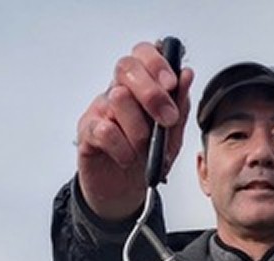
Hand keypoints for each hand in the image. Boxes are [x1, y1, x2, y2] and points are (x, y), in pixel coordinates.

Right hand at [76, 41, 193, 221]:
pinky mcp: (86, 132)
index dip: (157, 63)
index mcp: (140, 86)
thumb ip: (179, 106)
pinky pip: (105, 129)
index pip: (143, 53)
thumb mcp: (172, 136)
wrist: (124, 193)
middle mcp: (118, 91)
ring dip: (138, 128)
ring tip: (143, 149)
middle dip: (152, 93)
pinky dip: (122, 147)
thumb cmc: (146, 159)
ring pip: (118, 98)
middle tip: (166, 120)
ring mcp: (100, 110)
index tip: (172, 83)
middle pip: (127, 67)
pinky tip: (127, 158)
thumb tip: (187, 74)